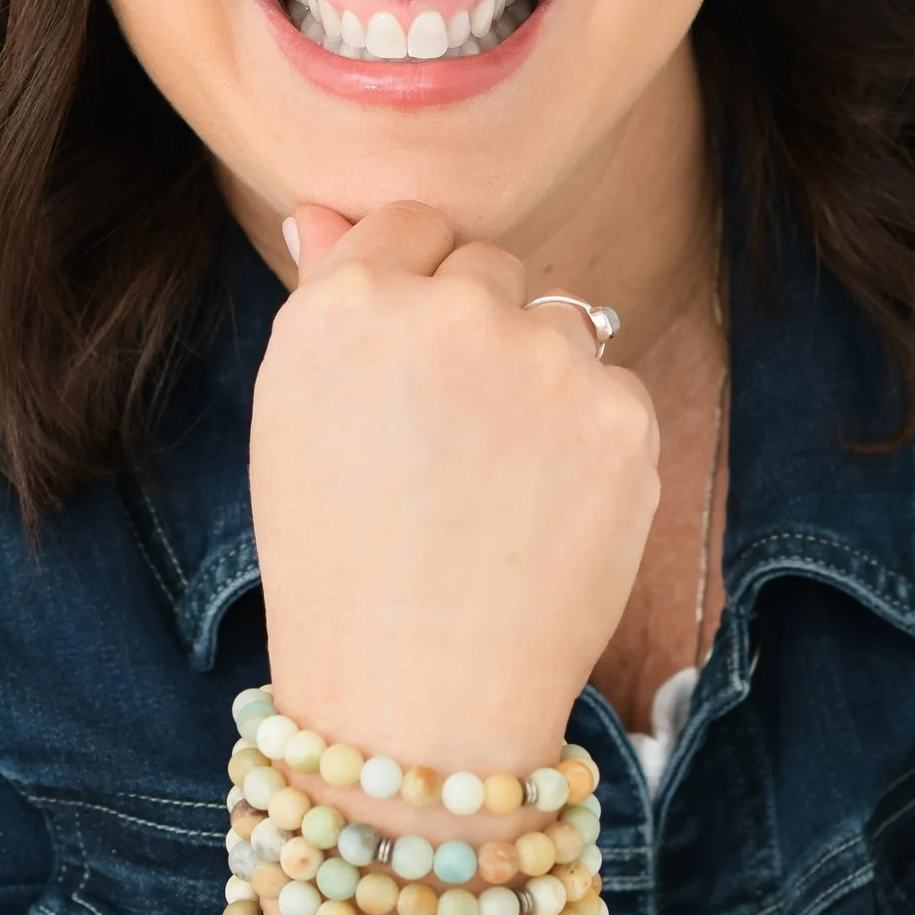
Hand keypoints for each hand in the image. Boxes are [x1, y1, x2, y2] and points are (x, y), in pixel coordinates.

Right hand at [250, 203, 659, 767]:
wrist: (418, 702)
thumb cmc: (338, 560)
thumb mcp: (295, 421)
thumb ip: (324, 300)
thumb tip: (323, 211)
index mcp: (346, 306)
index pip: (413, 223)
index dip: (415, 293)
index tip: (410, 368)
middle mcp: (444, 314)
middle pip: (494, 266)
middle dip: (481, 332)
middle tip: (448, 446)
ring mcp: (540, 361)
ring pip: (564, 323)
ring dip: (542, 380)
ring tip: (495, 486)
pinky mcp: (619, 414)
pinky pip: (613, 390)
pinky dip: (590, 443)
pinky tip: (545, 513)